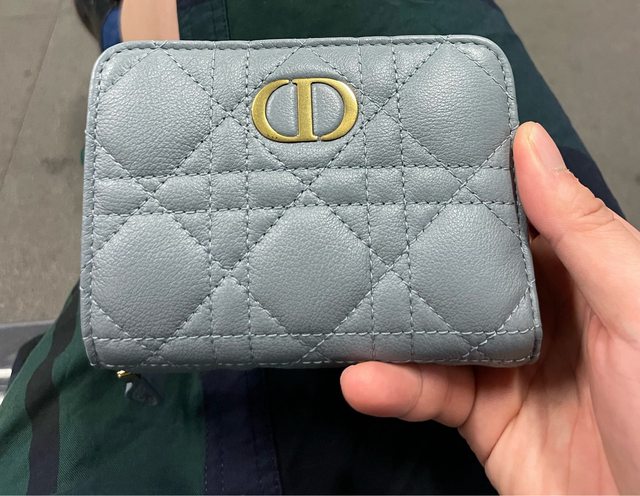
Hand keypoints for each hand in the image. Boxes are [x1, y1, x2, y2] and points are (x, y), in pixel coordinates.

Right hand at [340, 122, 639, 493]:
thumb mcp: (634, 307)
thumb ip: (581, 230)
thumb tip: (531, 146)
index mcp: (579, 276)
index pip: (508, 222)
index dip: (462, 197)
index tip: (409, 170)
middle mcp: (537, 316)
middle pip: (459, 277)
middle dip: (408, 261)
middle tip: (354, 235)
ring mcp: (505, 367)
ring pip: (433, 335)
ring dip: (388, 335)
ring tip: (348, 325)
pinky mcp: (482, 417)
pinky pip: (428, 392)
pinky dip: (394, 388)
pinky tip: (369, 382)